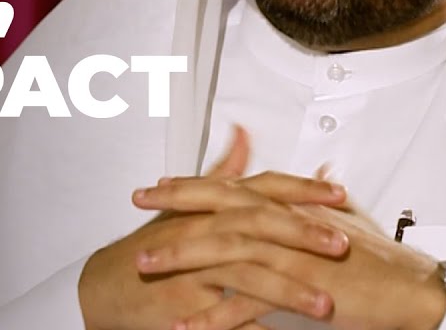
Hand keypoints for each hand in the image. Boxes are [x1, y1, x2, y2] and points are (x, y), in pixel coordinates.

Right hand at [78, 127, 350, 329]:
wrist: (103, 286)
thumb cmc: (148, 246)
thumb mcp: (184, 207)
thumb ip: (221, 172)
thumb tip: (244, 134)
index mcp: (208, 207)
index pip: (260, 189)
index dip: (300, 189)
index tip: (339, 193)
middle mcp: (200, 231)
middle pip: (256, 225)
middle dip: (303, 234)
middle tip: (343, 244)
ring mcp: (190, 269)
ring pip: (245, 274)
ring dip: (288, 290)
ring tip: (325, 304)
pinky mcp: (182, 305)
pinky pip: (224, 319)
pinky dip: (252, 329)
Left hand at [140, 182, 445, 329]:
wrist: (414, 288)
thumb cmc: (382, 259)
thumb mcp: (346, 220)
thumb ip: (322, 200)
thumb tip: (320, 176)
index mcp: (291, 207)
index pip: (233, 187)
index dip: (195, 183)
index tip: (162, 184)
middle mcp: (285, 223)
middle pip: (219, 206)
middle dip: (174, 204)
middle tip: (139, 204)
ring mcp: (288, 254)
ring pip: (223, 249)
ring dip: (180, 257)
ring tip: (145, 263)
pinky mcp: (297, 289)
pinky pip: (245, 303)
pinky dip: (211, 315)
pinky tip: (183, 323)